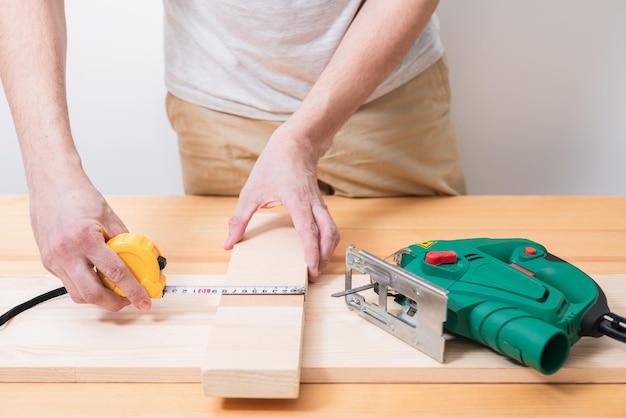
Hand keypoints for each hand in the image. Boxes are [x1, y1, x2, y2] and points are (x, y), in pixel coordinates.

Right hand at [29, 177, 151, 311]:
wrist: (51, 184)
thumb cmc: (79, 197)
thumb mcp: (110, 217)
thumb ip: (124, 242)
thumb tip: (140, 262)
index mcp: (85, 238)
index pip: (115, 273)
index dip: (133, 291)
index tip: (145, 302)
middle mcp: (66, 252)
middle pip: (92, 294)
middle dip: (114, 303)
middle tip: (130, 300)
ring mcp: (53, 260)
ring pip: (78, 294)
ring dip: (99, 298)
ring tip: (115, 290)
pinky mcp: (48, 262)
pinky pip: (68, 283)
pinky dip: (86, 285)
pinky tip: (97, 278)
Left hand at [223, 125, 339, 279]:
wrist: (295, 144)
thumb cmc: (274, 164)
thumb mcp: (251, 191)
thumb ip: (239, 219)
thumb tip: (229, 242)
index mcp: (297, 200)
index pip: (309, 231)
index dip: (312, 252)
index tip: (311, 268)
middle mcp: (313, 203)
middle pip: (328, 234)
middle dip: (324, 257)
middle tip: (314, 275)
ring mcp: (319, 204)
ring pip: (333, 231)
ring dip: (328, 251)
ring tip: (317, 267)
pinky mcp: (321, 205)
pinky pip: (330, 226)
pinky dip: (328, 241)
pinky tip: (319, 250)